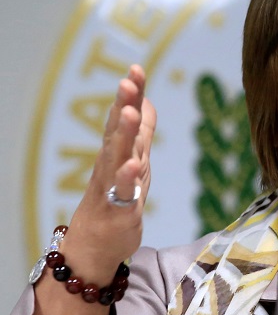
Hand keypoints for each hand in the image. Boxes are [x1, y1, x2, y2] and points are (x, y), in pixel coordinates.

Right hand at [61, 64, 156, 274]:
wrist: (95, 245)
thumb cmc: (116, 198)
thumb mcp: (136, 159)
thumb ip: (141, 131)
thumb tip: (146, 100)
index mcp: (118, 150)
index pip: (124, 115)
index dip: (132, 93)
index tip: (136, 68)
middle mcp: (112, 163)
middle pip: (118, 129)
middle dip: (123, 104)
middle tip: (127, 80)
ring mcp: (113, 186)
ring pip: (118, 156)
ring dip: (123, 134)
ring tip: (129, 112)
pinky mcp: (119, 210)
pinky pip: (123, 192)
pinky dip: (127, 178)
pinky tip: (134, 165)